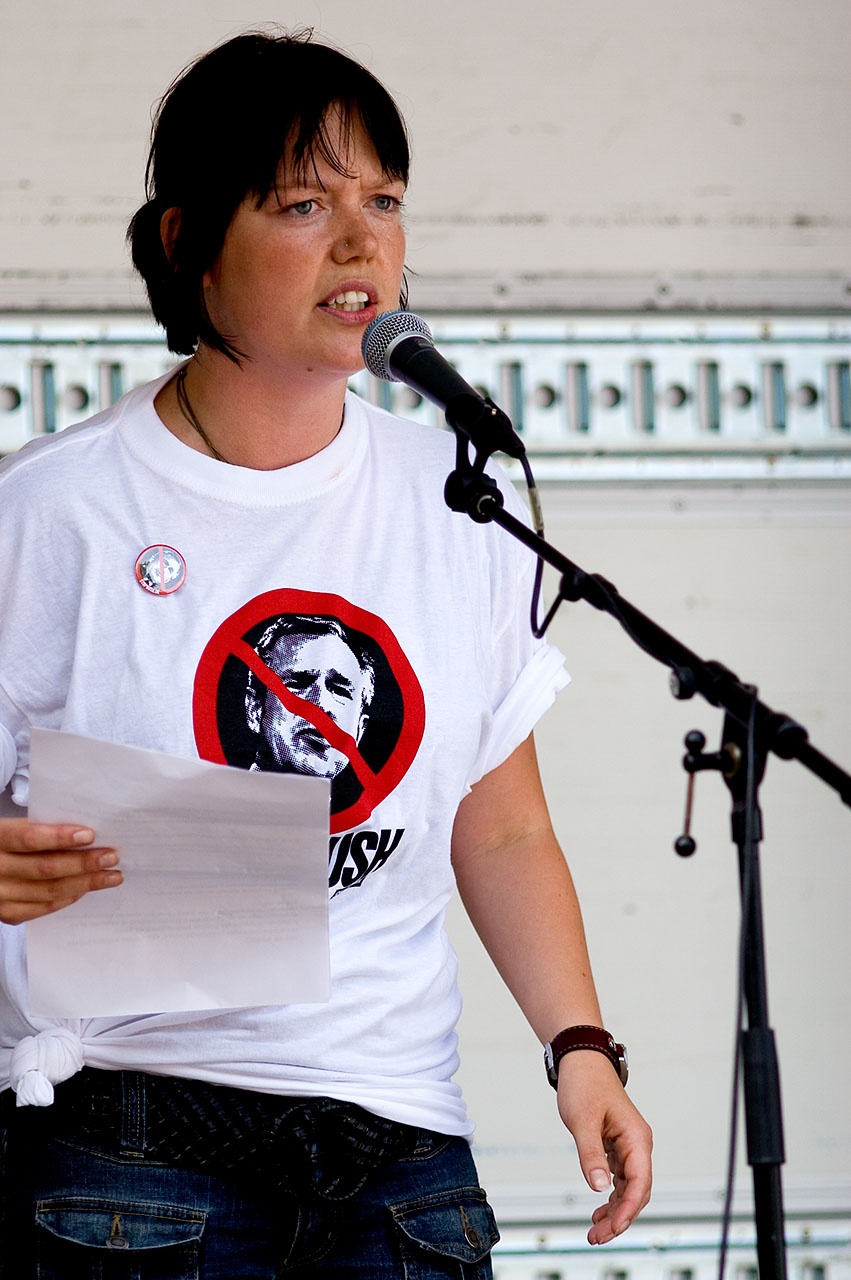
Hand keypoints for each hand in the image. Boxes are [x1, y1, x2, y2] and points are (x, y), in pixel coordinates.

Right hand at [0, 819, 121, 924]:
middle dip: (83, 863)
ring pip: (49, 891)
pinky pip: (43, 908)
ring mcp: (0, 895)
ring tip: (111, 876)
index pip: (29, 839)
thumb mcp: (11, 829)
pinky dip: (68, 897)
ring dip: (85, 883)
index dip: (60, 838)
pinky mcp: (7, 913)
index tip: (89, 835)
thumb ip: (39, 830)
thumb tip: (86, 836)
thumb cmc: (3, 843)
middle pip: (45, 868)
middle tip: (112, 856)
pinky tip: (86, 888)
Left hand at [556, 1050, 652, 1243]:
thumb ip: (590, 1154)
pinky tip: (599, 1209)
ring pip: (629, 1188)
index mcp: (637, 1138)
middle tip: (596, 1237)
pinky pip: (620, 1178)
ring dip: (615, 1210)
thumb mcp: (582, 1120)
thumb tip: (599, 1187)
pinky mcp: (618, 1146)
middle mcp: (638, 1144)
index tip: (612, 1228)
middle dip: (620, 1217)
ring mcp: (629, 1146)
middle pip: (637, 1191)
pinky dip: (611, 1196)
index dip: (628, 1209)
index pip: (640, 1182)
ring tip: (595, 1231)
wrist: (581, 1061)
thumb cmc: (584, 1084)